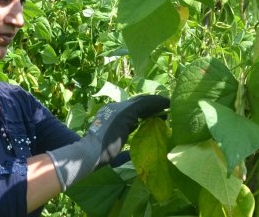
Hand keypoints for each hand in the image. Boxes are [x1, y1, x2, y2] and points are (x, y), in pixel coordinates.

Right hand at [46, 95, 169, 189]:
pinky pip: (145, 105)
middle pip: (137, 103)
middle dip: (151, 104)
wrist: (89, 153)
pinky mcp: (125, 113)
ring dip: (156, 103)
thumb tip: (129, 153)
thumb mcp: (112, 147)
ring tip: (169, 104)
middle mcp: (113, 108)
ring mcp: (119, 110)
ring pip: (142, 102)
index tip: (155, 114)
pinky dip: (157, 103)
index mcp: (109, 115)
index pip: (130, 110)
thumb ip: (121, 145)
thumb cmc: (98, 155)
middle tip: (165, 107)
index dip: (144, 110)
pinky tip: (167, 105)